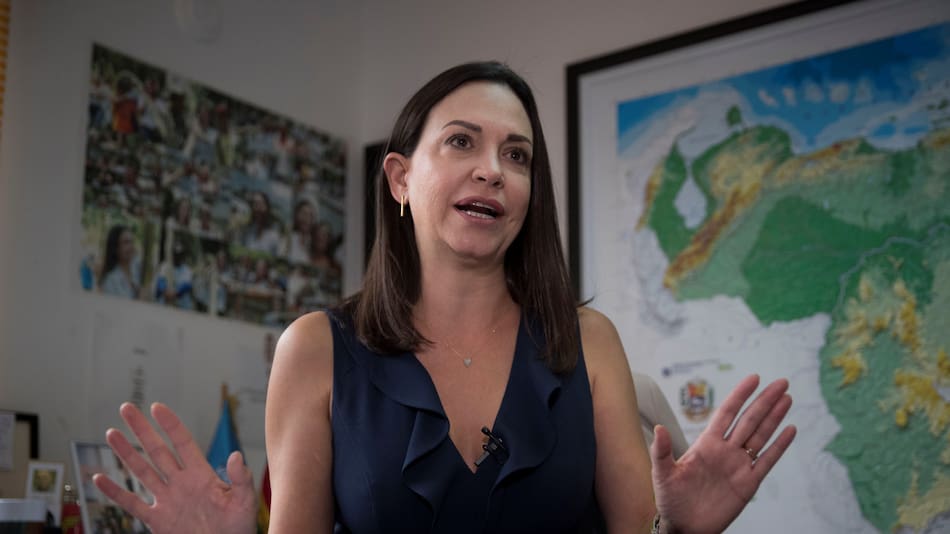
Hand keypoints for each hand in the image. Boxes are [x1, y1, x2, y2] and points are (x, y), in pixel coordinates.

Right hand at [92, 402, 257, 533]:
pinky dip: (115, 492)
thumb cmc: (239, 527)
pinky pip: (132, 504)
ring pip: (141, 471)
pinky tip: (99, 478)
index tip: (156, 407)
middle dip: (141, 429)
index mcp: (201, 475)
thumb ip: (241, 479)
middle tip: (127, 408)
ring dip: (126, 453)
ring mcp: (167, 500)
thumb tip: (237, 456)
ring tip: (111, 433)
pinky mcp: (157, 521)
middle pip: (157, 450)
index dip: (170, 425)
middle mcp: (181, 483)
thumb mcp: (244, 501)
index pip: (182, 443)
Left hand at [650, 375, 796, 533]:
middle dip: (765, 401)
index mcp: (706, 444)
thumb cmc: (671, 500)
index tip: (754, 379)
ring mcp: (738, 466)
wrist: (685, 527)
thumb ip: (661, 451)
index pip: (727, 413)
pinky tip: (790, 430)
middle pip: (749, 420)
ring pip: (761, 436)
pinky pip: (767, 461)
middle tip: (781, 383)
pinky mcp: (748, 484)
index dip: (740, 395)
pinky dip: (780, 446)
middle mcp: (725, 451)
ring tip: (787, 398)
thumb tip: (659, 428)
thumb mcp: (662, 474)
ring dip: (774, 418)